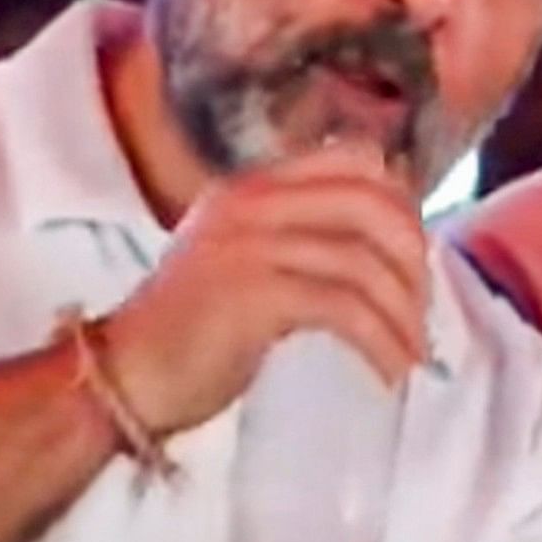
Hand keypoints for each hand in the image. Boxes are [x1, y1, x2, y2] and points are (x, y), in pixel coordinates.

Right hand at [96, 146, 430, 437]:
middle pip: (373, 204)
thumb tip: (377, 256)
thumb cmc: (184, 337)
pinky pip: (344, 308)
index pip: (355, 162)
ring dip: (403, 314)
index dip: (402, 205)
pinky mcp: (253, 294)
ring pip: (365, 262)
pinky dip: (379, 341)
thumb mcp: (239, 266)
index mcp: (250, 188)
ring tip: (411, 355)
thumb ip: (290, 244)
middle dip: (414, 259)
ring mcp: (250, 244)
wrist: (121, 379)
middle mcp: (250, 202)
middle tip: (420, 313)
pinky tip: (388, 371)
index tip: (413, 261)